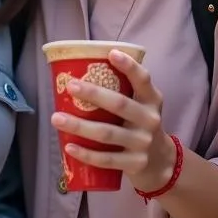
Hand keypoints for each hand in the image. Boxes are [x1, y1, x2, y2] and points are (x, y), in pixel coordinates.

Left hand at [50, 49, 175, 192]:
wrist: (160, 162)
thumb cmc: (140, 124)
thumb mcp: (142, 105)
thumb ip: (123, 90)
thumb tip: (82, 70)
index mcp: (152, 100)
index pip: (143, 79)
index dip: (129, 66)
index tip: (111, 53)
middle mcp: (150, 119)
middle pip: (120, 104)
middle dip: (94, 94)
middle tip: (71, 85)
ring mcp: (143, 143)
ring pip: (107, 133)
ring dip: (80, 125)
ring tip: (56, 118)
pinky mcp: (134, 164)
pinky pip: (106, 159)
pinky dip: (86, 153)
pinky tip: (68, 146)